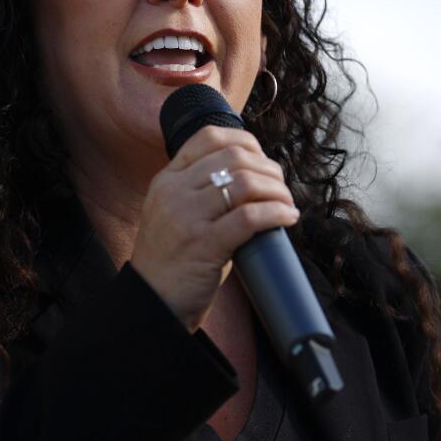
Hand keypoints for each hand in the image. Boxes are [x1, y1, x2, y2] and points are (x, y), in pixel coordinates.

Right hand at [130, 125, 298, 332]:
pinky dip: (276, 213)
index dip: (245, 141)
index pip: (208, 137)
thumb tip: (254, 177)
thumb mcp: (175, 214)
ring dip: (276, 190)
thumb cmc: (173, 261)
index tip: (262, 158)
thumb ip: (201, 191)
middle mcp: (174, 192)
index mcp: (167, 180)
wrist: (153, 303)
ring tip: (286, 203)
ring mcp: (186, 217)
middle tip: (281, 187)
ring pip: (245, 184)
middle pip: (234, 157)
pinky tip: (287, 218)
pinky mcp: (203, 244)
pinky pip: (250, 217)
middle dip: (268, 168)